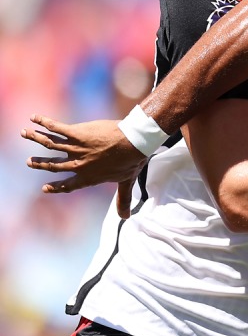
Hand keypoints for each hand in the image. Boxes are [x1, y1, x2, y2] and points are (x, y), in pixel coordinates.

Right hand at [22, 114, 146, 217]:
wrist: (135, 143)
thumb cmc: (132, 161)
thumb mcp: (126, 182)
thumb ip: (123, 200)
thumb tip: (126, 217)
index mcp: (88, 177)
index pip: (68, 184)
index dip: (55, 187)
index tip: (44, 188)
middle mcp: (78, 164)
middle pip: (53, 164)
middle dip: (39, 163)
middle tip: (28, 161)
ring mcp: (76, 149)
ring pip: (50, 144)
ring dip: (35, 138)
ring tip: (24, 133)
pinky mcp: (78, 133)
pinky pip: (57, 128)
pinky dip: (44, 122)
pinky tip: (34, 118)